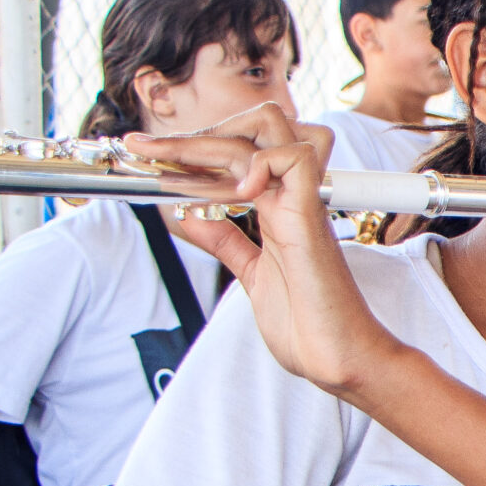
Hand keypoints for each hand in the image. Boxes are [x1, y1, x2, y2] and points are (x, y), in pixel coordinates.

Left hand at [127, 105, 402, 398]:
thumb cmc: (308, 324)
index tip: (145, 154)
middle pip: (251, 127)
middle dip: (191, 135)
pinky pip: (294, 160)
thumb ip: (228, 242)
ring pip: (269, 129)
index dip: (190, 148)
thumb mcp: (252, 276)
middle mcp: (290, 197)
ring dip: (216, 138)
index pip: (237, 152)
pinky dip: (258, 165)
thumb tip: (192, 214)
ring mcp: (301, 204)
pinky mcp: (309, 219)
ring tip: (177, 160)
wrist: (340, 359)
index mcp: (277, 208)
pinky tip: (235, 191)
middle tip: (147, 149)